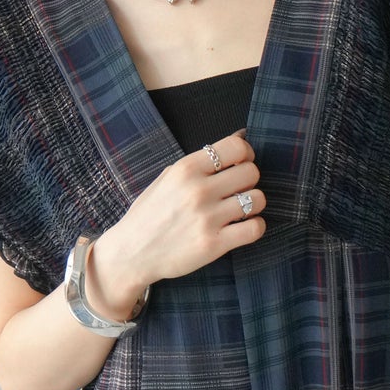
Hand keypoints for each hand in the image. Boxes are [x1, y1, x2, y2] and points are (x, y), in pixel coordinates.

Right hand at [87, 129, 265, 308]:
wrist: (131, 253)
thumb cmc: (150, 213)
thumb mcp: (168, 177)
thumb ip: (203, 159)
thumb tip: (241, 136)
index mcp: (186, 169)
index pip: (236, 147)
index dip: (245, 155)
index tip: (239, 165)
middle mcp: (198, 190)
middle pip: (252, 172)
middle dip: (249, 180)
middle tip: (237, 190)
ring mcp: (207, 218)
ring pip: (258, 199)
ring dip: (253, 204)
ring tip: (238, 210)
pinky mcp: (214, 244)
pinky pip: (255, 228)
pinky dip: (254, 227)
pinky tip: (241, 227)